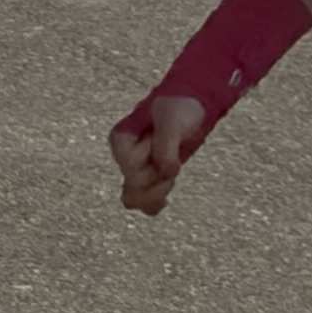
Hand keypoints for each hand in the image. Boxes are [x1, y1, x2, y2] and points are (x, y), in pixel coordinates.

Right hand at [108, 90, 205, 214]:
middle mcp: (123, 157)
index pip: (129, 165)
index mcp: (120, 139)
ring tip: (170, 175)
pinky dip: (155, 203)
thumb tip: (166, 173)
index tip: (155, 137)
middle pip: (132, 186)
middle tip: (170, 156)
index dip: (149, 156)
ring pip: (133, 200)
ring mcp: (134, 170)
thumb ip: (166, 144)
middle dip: (157, 176)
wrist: (191, 109)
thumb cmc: (178, 108)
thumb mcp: (173, 120)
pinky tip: (165, 198)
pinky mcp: (148, 180)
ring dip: (156, 192)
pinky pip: (144, 204)